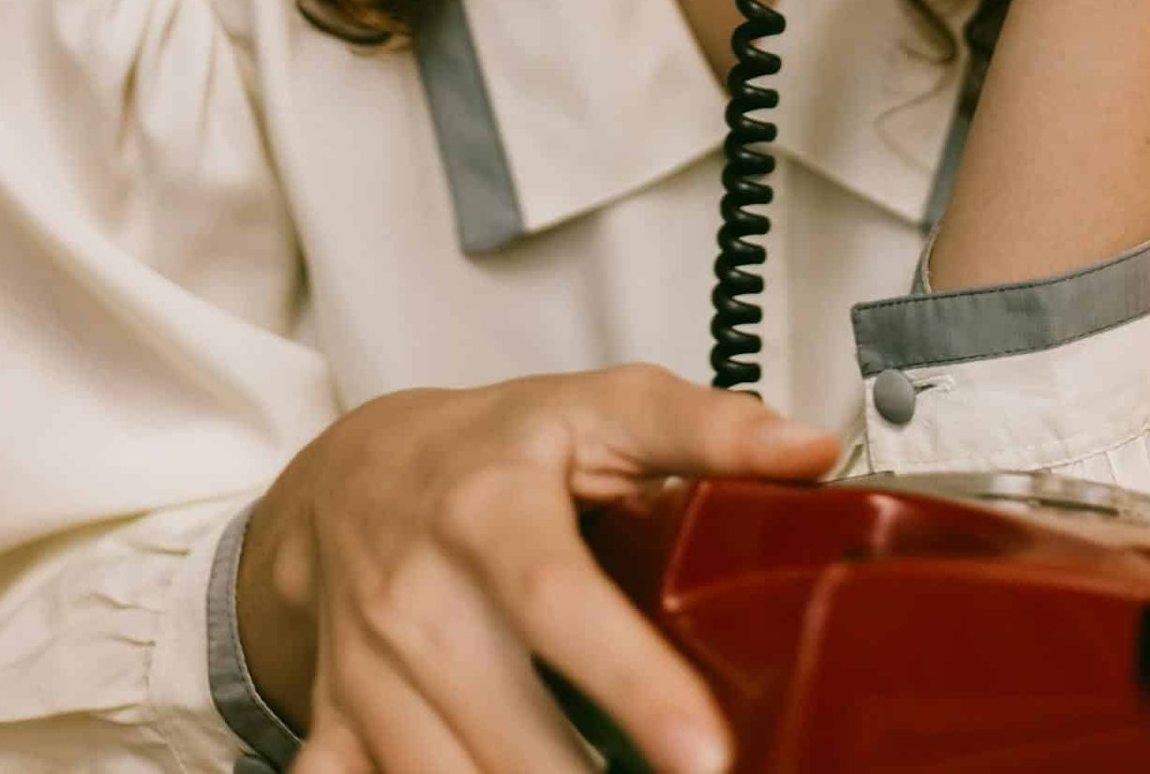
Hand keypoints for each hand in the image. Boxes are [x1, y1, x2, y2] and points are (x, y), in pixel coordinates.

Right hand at [236, 364, 839, 773]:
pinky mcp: (336, 726)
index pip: (557, 603)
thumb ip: (705, 427)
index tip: (705, 753)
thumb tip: (812, 451)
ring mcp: (368, 672)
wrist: (356, 476)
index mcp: (490, 510)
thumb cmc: (496, 448)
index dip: (632, 684)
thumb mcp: (599, 409)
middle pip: (510, 735)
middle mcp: (418, 595)